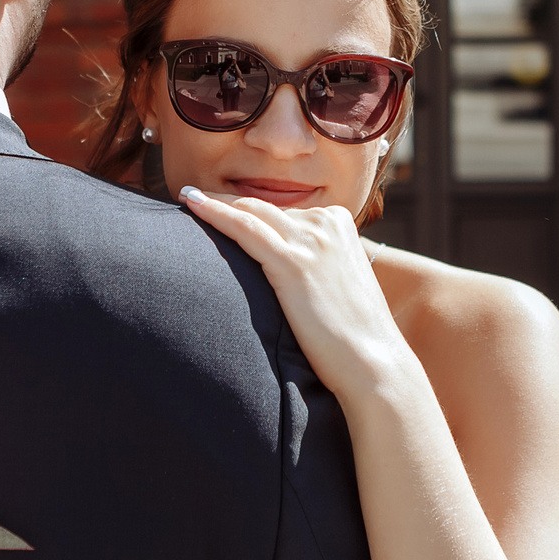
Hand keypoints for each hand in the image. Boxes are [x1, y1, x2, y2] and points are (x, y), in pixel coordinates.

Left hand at [177, 187, 421, 407]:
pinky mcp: (292, 262)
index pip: (283, 210)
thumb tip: (285, 265)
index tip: (220, 206)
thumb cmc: (353, 334)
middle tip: (193, 198)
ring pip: (250, 211)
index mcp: (340, 222)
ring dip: (213, 202)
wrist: (373, 361)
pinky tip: (191, 204)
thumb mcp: (339, 282)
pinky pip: (244, 227)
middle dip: (227, 202)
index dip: (248, 209)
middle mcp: (326, 223)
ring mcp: (311, 240)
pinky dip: (213, 212)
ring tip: (186, 198)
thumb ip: (317, 261)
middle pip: (263, 205)